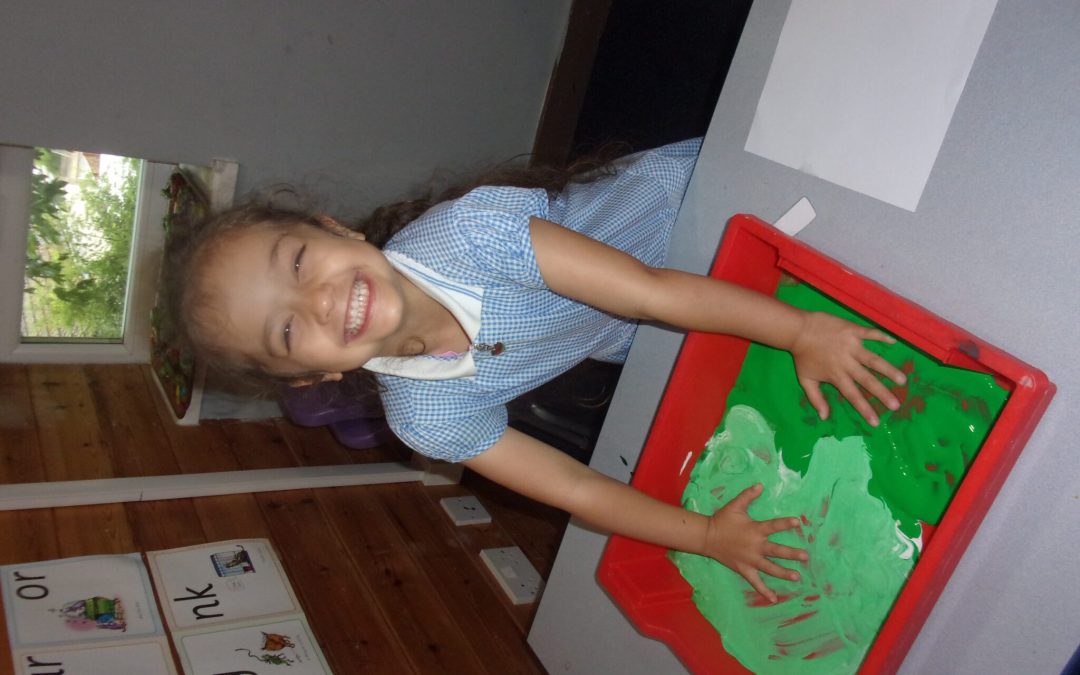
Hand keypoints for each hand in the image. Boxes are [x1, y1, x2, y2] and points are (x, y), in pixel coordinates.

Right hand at [704, 483, 806, 602]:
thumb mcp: (735, 506)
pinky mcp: (744, 569)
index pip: (773, 526)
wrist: (707, 537)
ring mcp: (750, 560)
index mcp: (754, 530)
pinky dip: (764, 591)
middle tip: (805, 556)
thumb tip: (761, 485)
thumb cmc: (722, 520)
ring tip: (797, 576)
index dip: (785, 524)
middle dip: (791, 553)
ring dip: (783, 573)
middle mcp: (755, 546)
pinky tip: (774, 599)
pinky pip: (755, 582)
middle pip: (776, 551)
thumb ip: (748, 496)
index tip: (798, 523)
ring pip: (770, 568)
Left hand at [790, 311, 905, 425]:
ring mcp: (850, 345)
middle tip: (896, 405)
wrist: (797, 330)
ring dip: (888, 369)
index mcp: (836, 375)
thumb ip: (816, 399)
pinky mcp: (852, 330)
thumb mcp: (805, 380)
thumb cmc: (802, 356)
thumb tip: (824, 417)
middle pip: (867, 380)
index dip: (864, 409)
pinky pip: (869, 333)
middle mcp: (846, 362)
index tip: (876, 422)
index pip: (853, 395)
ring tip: (902, 379)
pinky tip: (893, 342)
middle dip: (882, 393)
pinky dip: (881, 336)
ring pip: (873, 359)